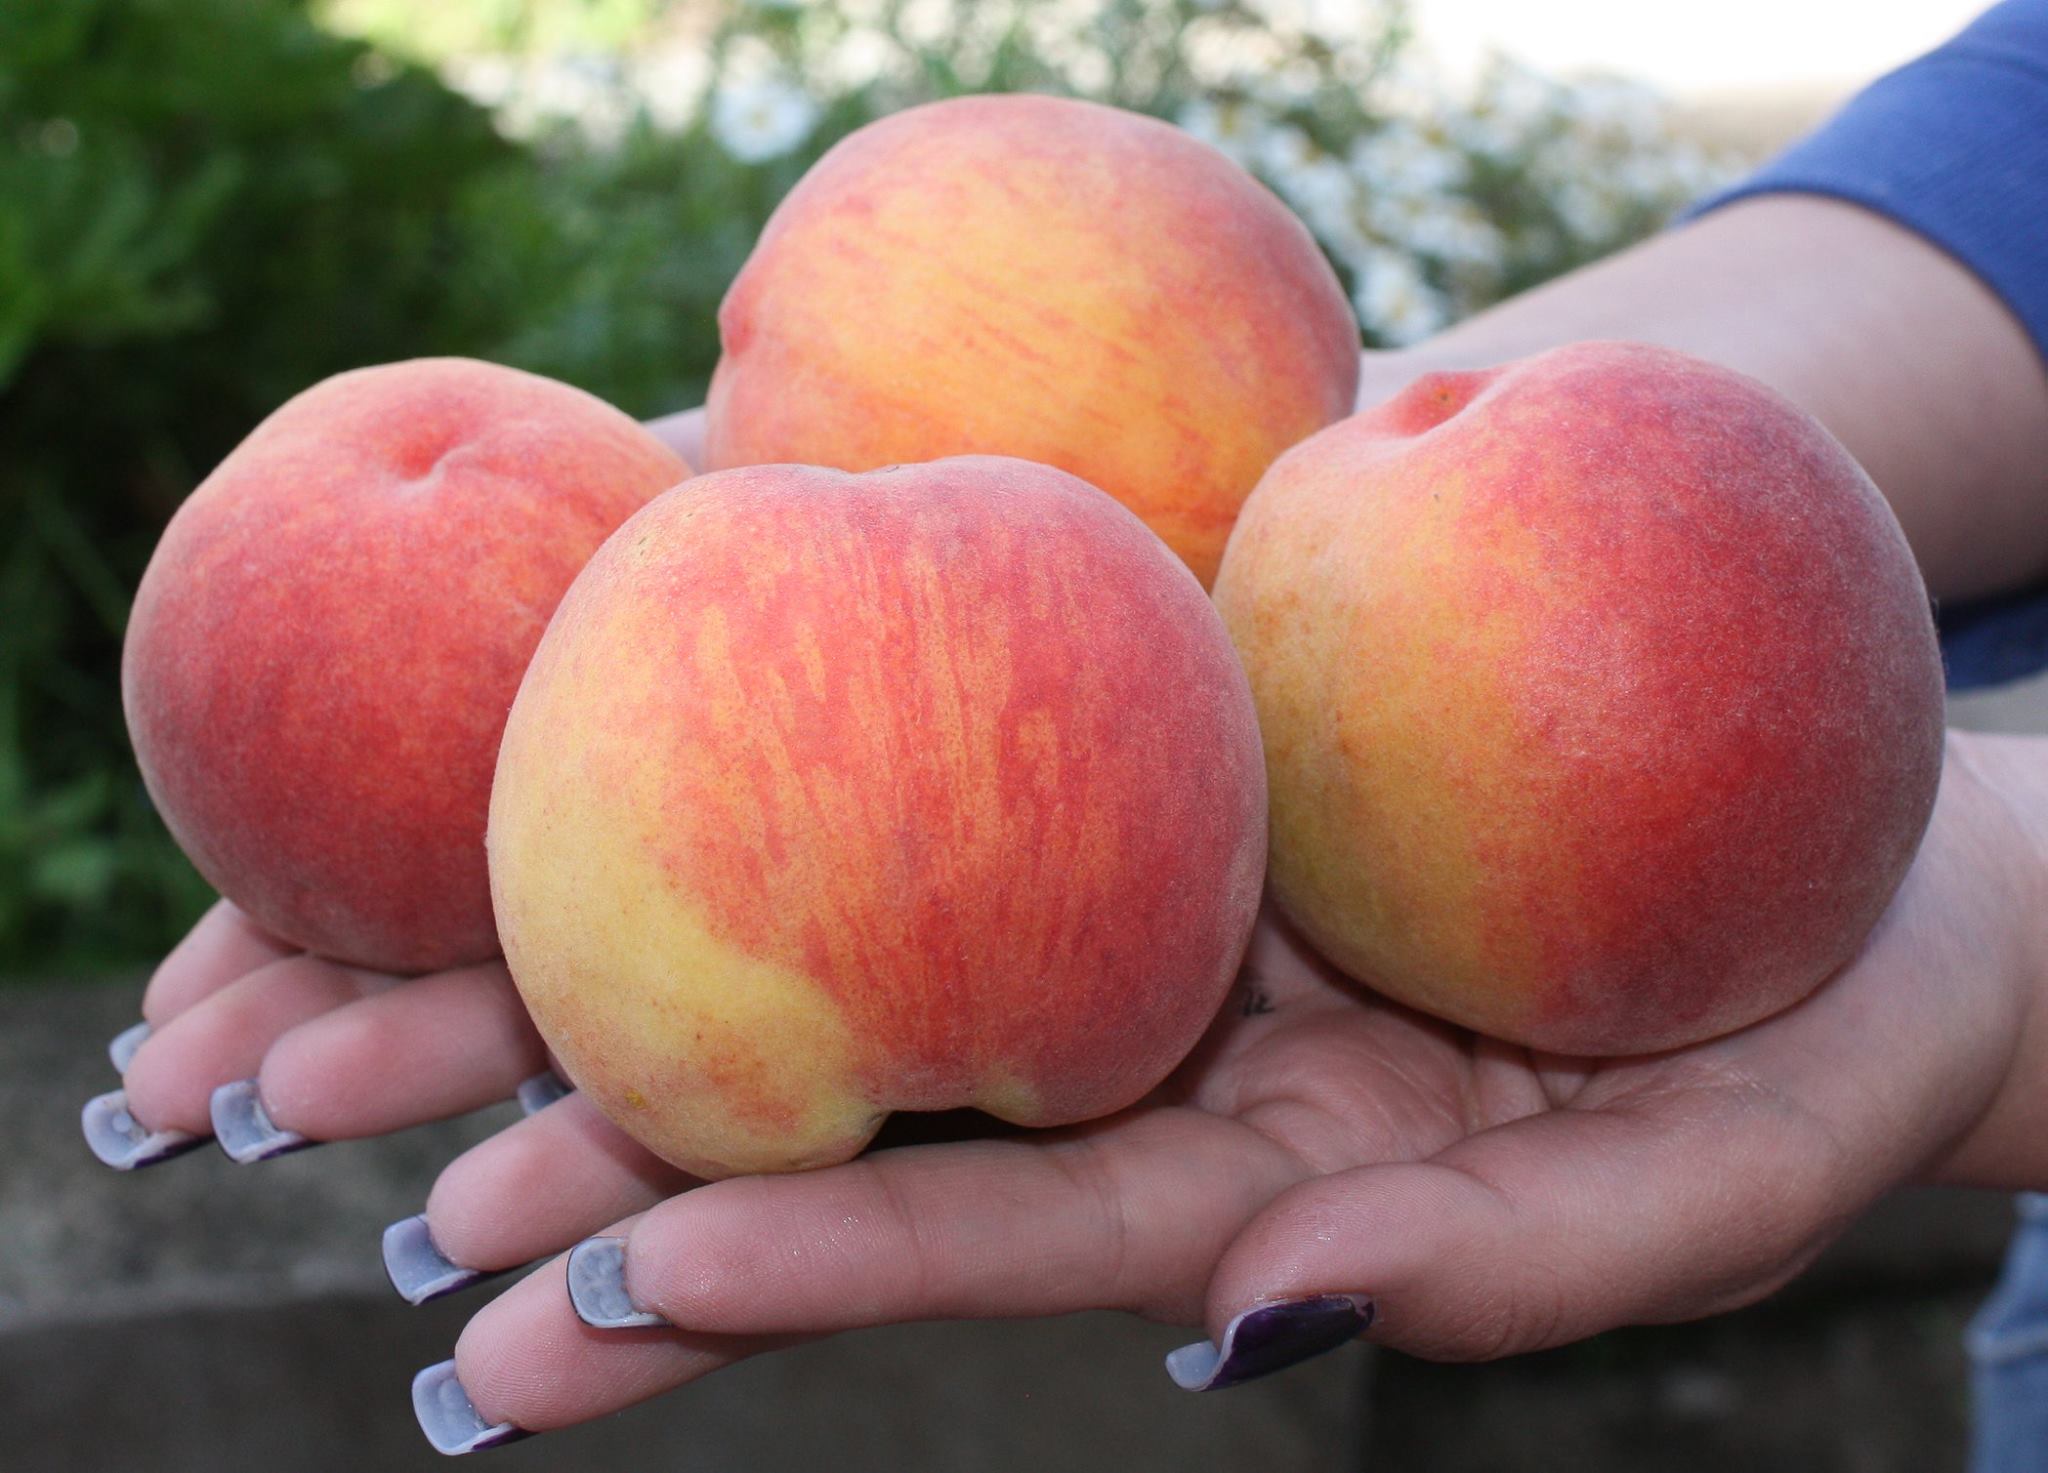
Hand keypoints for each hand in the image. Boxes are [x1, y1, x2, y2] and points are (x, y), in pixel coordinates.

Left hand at [376, 731, 2042, 1448]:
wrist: (1859, 851)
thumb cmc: (1837, 1034)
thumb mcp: (1718, 1175)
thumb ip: (1502, 1266)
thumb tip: (1262, 1327)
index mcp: (1257, 1175)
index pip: (1008, 1231)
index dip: (825, 1252)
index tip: (622, 1272)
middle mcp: (1160, 1039)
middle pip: (878, 1095)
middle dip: (640, 1152)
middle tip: (412, 1205)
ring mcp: (1148, 884)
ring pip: (861, 914)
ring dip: (640, 957)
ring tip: (401, 1023)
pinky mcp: (1165, 723)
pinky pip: (965, 716)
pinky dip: (796, 720)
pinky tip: (627, 710)